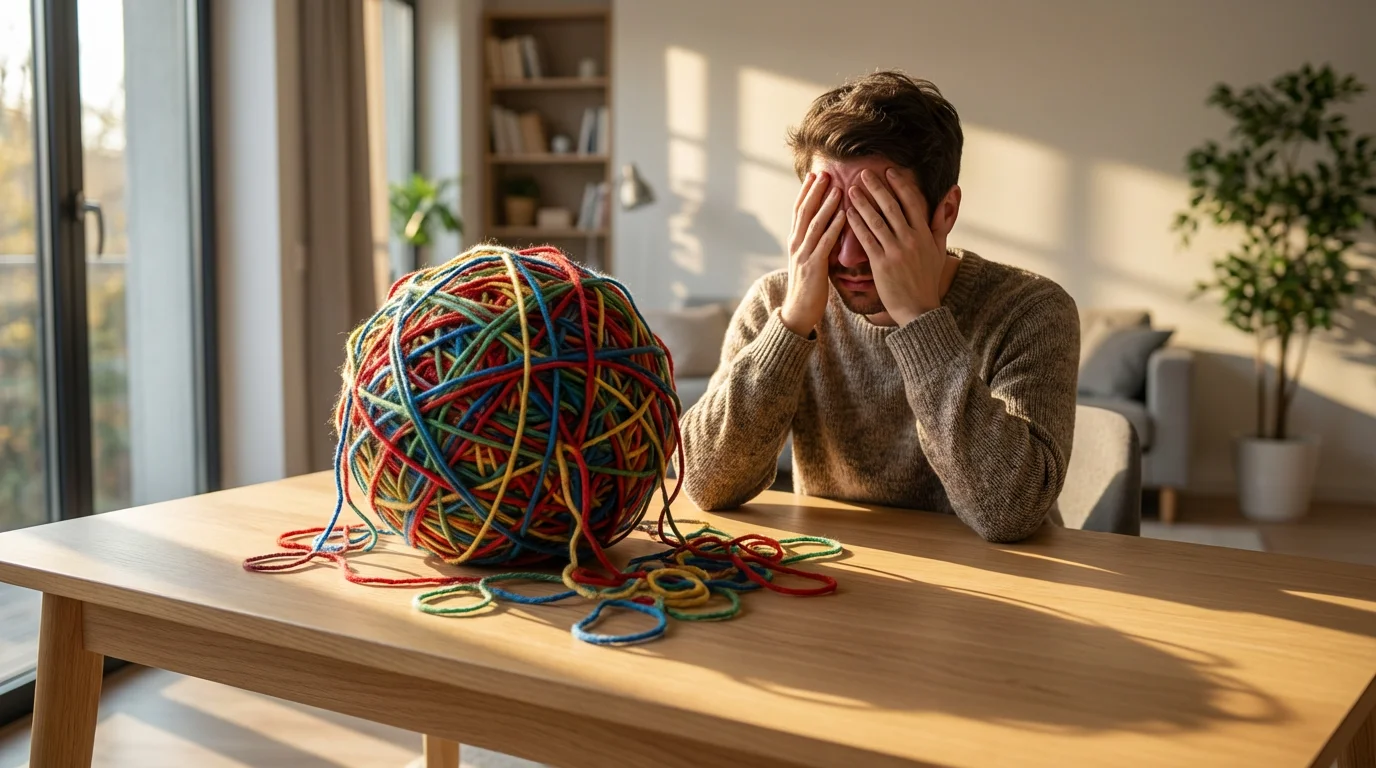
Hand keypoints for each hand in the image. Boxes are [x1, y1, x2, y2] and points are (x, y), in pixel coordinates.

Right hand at [781, 171, 845, 336]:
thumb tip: (825, 227)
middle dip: (814, 191)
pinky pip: (825, 242)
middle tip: (824, 172)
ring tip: (836, 187)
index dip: (806, 192)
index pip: (798, 210)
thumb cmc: (808, 287)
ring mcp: (803, 254)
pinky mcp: (814, 267)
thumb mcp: (808, 259)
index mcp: (794, 241)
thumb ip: (814, 242)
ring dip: (826, 204)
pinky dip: (834, 227)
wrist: (798, 312)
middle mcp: (796, 244)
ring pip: (814, 223)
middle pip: (804, 211)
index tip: (814, 174)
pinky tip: (844, 214)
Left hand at [846, 168, 946, 326]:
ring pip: (877, 221)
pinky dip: (857, 224)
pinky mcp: (881, 264)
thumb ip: (941, 220)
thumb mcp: (939, 248)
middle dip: (877, 188)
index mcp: (925, 234)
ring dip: (863, 203)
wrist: (919, 309)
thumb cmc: (927, 278)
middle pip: (892, 207)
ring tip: (851, 189)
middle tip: (864, 173)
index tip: (889, 171)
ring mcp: (896, 251)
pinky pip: (866, 240)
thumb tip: (953, 192)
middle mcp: (911, 239)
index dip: (900, 184)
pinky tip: (848, 213)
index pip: (913, 202)